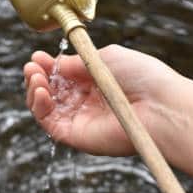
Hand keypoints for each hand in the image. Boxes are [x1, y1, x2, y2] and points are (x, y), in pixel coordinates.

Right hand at [23, 44, 182, 156]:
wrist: (159, 106)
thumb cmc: (142, 77)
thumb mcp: (105, 58)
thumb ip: (77, 61)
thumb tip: (56, 63)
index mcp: (97, 83)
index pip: (65, 76)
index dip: (48, 66)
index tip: (38, 56)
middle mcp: (88, 102)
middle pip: (52, 91)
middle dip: (38, 76)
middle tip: (32, 65)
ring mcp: (81, 119)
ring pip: (46, 107)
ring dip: (34, 89)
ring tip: (35, 76)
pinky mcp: (76, 135)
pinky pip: (49, 122)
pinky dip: (38, 106)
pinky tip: (41, 91)